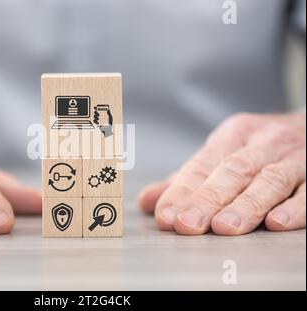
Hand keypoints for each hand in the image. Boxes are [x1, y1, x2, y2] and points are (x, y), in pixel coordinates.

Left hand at [138, 113, 305, 234]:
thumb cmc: (258, 149)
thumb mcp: (222, 155)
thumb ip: (187, 180)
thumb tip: (146, 202)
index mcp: (232, 136)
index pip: (202, 166)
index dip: (182, 192)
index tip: (165, 216)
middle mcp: (262, 143)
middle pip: (232, 172)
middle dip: (207, 200)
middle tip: (187, 224)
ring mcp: (294, 157)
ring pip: (269, 180)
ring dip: (246, 205)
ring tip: (224, 227)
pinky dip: (294, 207)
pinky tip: (276, 223)